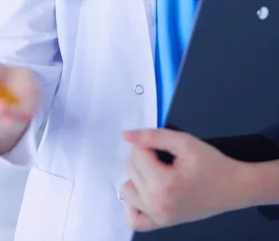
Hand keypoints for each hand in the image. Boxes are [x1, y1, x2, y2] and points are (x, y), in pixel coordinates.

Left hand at [120, 128, 249, 231]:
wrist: (233, 187)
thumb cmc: (212, 163)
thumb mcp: (184, 141)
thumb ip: (152, 136)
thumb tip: (126, 135)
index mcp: (163, 184)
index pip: (137, 152)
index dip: (150, 143)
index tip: (168, 147)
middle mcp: (156, 205)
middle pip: (130, 168)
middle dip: (145, 157)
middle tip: (167, 159)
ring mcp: (158, 218)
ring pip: (127, 189)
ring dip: (137, 176)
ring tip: (158, 172)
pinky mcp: (161, 223)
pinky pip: (134, 219)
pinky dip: (133, 204)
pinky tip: (145, 191)